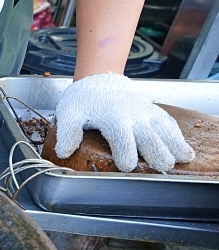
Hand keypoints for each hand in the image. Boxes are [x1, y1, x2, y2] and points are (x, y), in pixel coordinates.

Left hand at [54, 72, 194, 171]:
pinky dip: (178, 137)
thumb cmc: (83, 101)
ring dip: (174, 145)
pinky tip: (185, 151)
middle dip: (156, 152)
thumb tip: (64, 151)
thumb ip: (68, 132)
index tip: (127, 166)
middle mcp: (133, 115)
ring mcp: (146, 113)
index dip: (125, 153)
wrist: (99, 82)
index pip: (122, 137)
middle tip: (163, 167)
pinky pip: (169, 124)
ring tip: (183, 160)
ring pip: (164, 130)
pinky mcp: (154, 112)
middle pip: (148, 136)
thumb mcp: (69, 114)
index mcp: (112, 117)